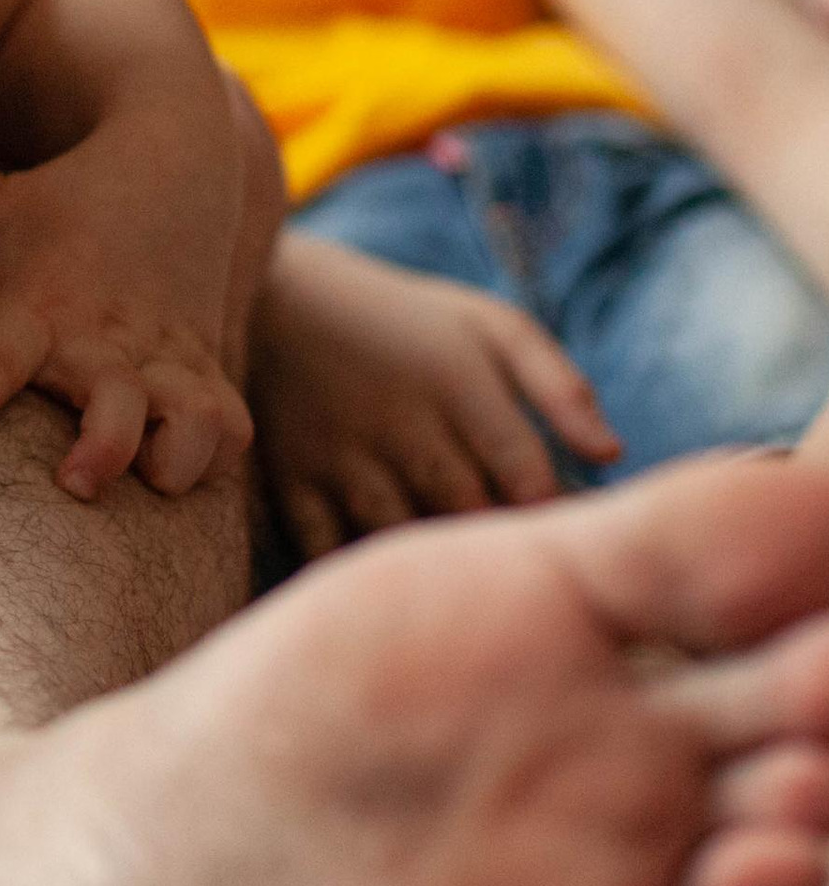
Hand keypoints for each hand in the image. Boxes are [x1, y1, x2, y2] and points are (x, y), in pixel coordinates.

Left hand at [0, 90, 253, 499]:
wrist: (180, 160)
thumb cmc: (69, 194)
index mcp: (43, 304)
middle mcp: (104, 336)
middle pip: (110, 405)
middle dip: (102, 448)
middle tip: (74, 482)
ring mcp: (163, 353)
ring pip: (189, 421)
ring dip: (177, 456)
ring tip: (154, 477)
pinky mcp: (206, 365)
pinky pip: (230, 425)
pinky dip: (218, 453)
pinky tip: (190, 468)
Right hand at [252, 233, 619, 558]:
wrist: (274, 296)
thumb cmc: (404, 322)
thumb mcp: (487, 325)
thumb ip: (558, 383)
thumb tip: (612, 455)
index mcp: (459, 382)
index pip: (528, 476)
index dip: (554, 517)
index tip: (566, 541)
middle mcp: (400, 419)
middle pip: (468, 512)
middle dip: (499, 548)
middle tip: (524, 577)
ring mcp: (340, 451)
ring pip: (401, 535)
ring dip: (433, 563)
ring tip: (461, 589)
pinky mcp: (290, 477)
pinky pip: (326, 548)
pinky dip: (355, 572)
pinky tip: (385, 585)